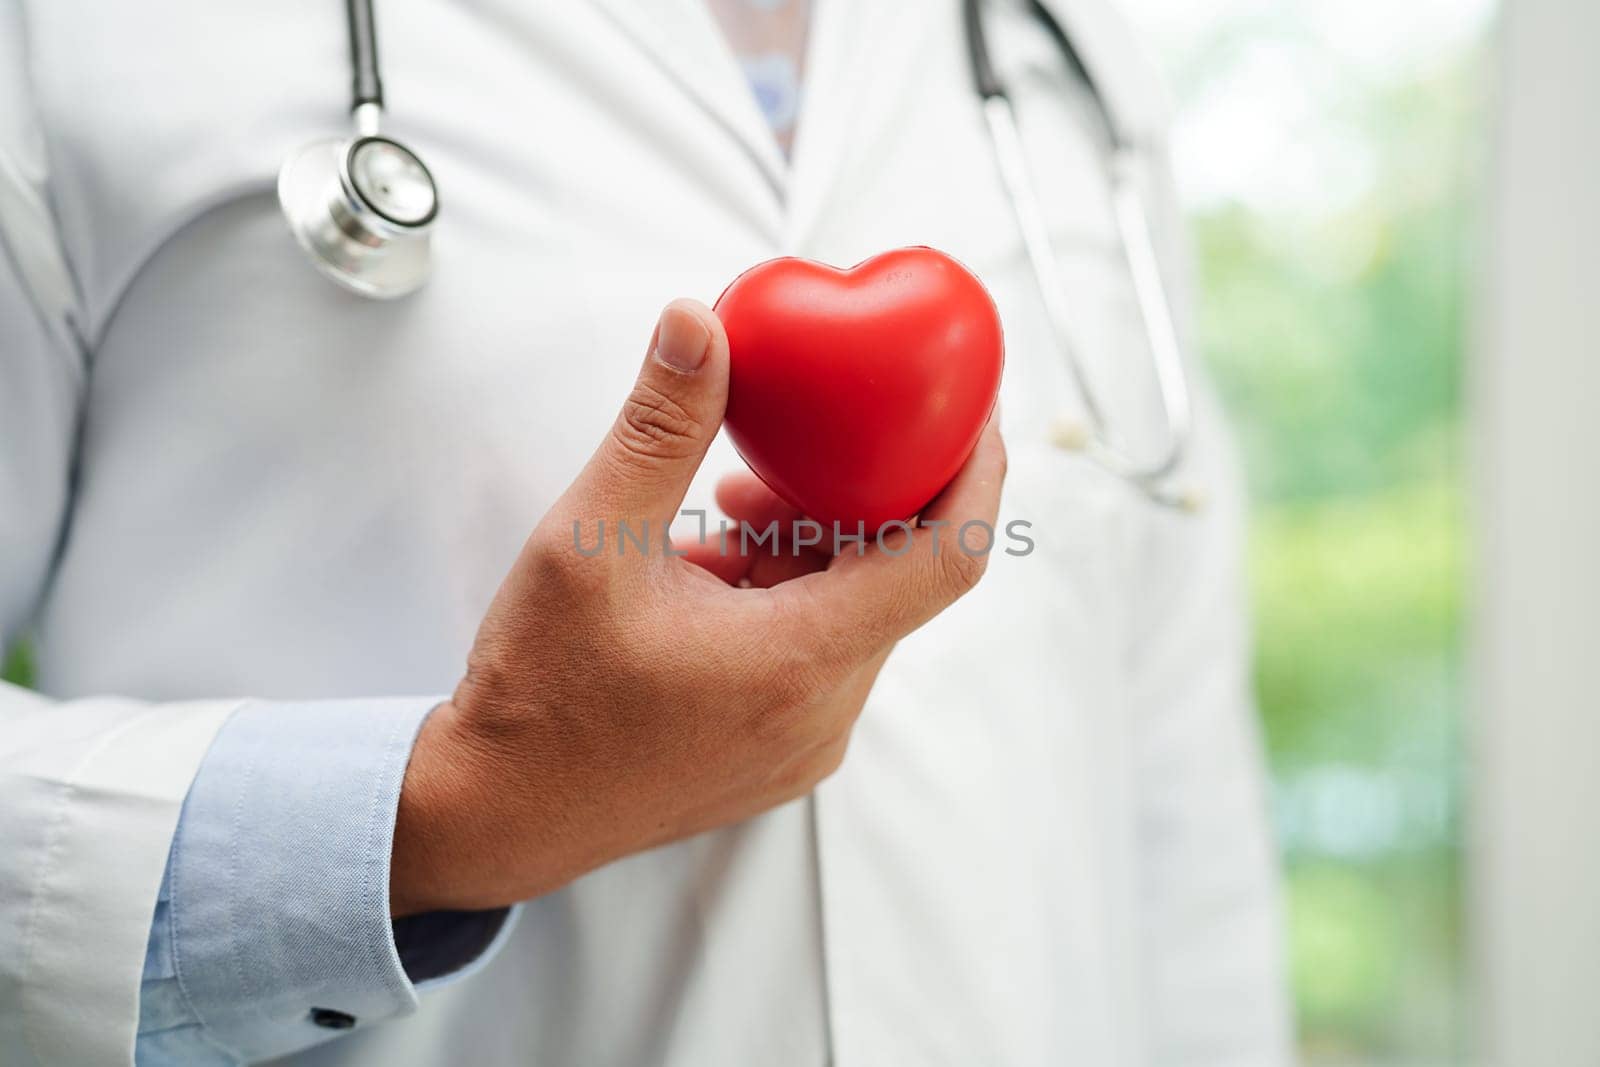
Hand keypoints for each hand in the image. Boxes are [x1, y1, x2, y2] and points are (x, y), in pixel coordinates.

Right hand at [390, 300, 1005, 915]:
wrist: (498, 813)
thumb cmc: (540, 694)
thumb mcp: (589, 541)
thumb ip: (658, 427)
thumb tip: (699, 322)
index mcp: (802, 659)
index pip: (948, 557)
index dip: (973, 472)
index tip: (971, 407)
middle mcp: (824, 710)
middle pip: (893, 577)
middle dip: (854, 497)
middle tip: (790, 446)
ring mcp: (805, 742)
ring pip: (849, 614)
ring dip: (805, 548)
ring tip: (721, 511)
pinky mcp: (778, 754)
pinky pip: (814, 655)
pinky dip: (782, 598)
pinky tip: (706, 569)